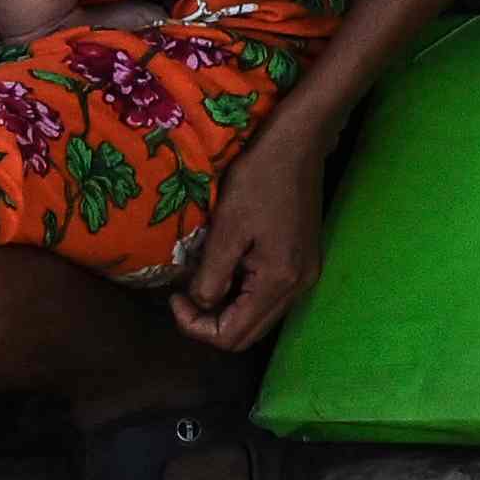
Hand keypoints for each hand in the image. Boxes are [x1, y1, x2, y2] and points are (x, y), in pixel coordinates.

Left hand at [175, 129, 332, 349]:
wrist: (298, 143)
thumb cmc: (260, 179)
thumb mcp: (226, 227)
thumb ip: (211, 276)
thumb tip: (200, 303)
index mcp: (279, 281)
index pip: (231, 335)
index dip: (194, 325)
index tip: (175, 295)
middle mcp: (298, 287)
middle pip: (247, 334)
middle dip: (209, 323)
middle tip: (184, 294)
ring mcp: (304, 275)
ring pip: (258, 318)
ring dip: (225, 309)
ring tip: (203, 279)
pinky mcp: (303, 262)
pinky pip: (268, 298)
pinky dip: (242, 294)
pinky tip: (228, 268)